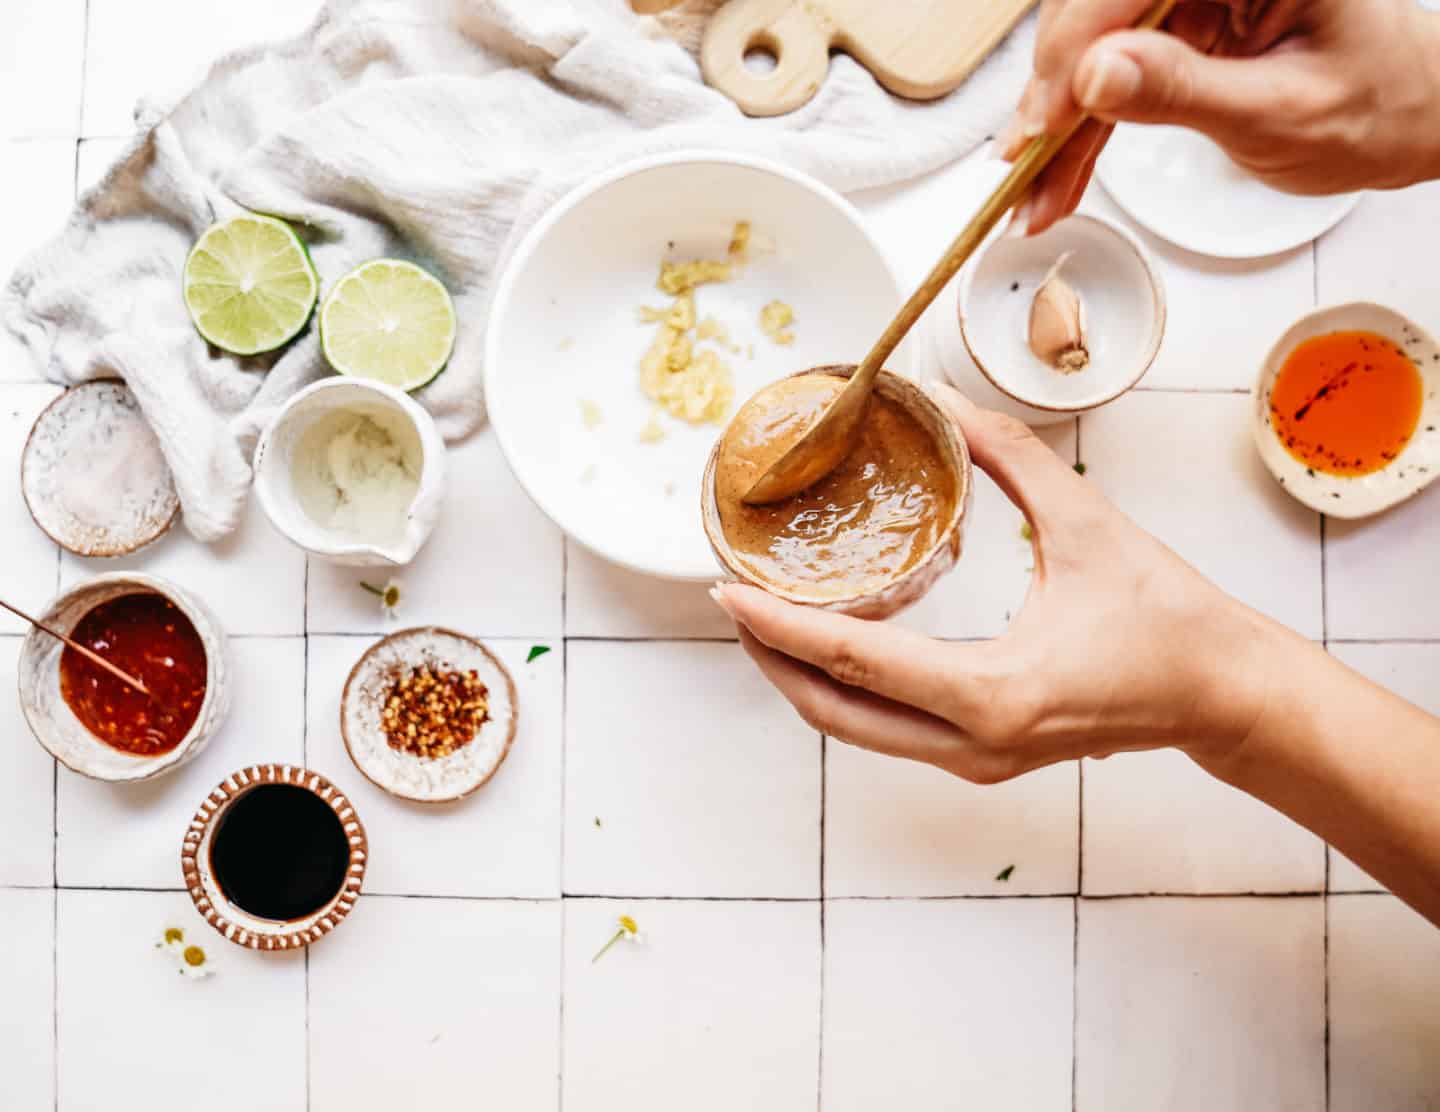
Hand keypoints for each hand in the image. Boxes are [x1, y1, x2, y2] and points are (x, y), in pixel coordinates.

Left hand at [710, 385, 1286, 783]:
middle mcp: (973, 744)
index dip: (781, 626)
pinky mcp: (982, 759)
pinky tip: (830, 643)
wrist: (1220, 693)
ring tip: (767, 620)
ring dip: (804, 678)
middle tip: (734, 601)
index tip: (728, 590)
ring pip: (856, 730)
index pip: (856, 661)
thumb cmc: (1168, 618)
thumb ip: (1007, 455)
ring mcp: (976, 762)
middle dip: (773, 660)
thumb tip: (939, 399)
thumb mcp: (1084, 522)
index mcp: (994, 693)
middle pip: (835, 712)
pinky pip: (888, 730)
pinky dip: (846, 689)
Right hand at [1000, 0, 1439, 235]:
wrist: (1405, 119)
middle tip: (1026, 160)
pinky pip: (1106, 76)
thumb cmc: (1375, 109)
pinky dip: (1077, 133)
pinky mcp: (1173, 30)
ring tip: (1031, 190)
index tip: (1048, 117)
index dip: (1078, 44)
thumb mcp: (1280, 113)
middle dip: (1052, 87)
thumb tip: (1097, 72)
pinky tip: (1052, 179)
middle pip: (1096, 8)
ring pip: (1089, 47)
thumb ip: (1185, 91)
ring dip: (1053, 122)